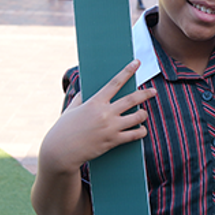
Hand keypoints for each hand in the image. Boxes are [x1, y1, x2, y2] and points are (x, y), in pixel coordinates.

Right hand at [40, 60, 155, 173]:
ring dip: (143, 114)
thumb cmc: (64, 129)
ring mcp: (111, 127)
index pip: (115, 83)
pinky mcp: (113, 141)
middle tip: (153, 91)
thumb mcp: (71, 109)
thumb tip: (86, 90)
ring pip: (137, 117)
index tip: (136, 63)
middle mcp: (105, 113)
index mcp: (95, 102)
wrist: (61, 151)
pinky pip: (135, 134)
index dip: (127, 71)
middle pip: (132, 99)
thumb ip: (81, 98)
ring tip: (143, 113)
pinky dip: (141, 131)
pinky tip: (141, 130)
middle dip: (145, 94)